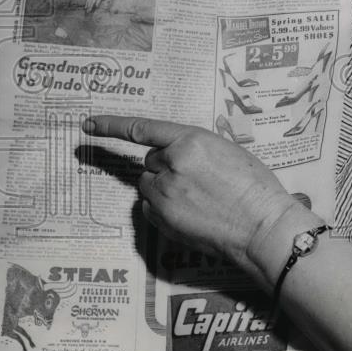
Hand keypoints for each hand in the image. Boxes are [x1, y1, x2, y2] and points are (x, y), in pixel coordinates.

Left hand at [82, 116, 296, 272]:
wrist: (262, 226)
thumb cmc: (255, 188)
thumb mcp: (228, 152)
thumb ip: (198, 149)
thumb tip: (179, 155)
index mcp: (191, 140)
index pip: (143, 129)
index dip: (112, 126)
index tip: (89, 124)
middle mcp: (172, 163)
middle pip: (151, 161)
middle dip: (166, 167)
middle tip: (197, 180)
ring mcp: (165, 193)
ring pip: (149, 185)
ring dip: (164, 188)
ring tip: (198, 199)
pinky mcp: (163, 218)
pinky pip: (151, 207)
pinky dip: (164, 208)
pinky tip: (191, 213)